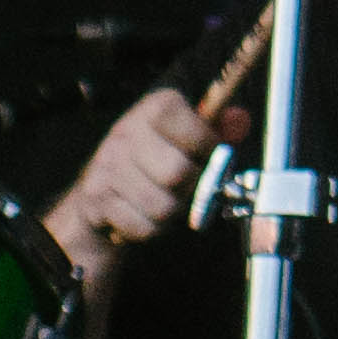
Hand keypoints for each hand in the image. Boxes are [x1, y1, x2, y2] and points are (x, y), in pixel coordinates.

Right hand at [42, 85, 237, 282]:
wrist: (99, 195)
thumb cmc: (157, 162)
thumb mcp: (188, 137)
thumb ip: (218, 129)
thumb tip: (240, 120)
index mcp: (152, 109)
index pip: (182, 119)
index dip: (204, 141)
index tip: (209, 153)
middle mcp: (125, 132)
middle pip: (176, 173)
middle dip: (192, 188)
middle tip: (192, 188)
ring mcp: (107, 166)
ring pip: (161, 206)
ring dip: (173, 212)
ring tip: (169, 202)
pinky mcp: (96, 199)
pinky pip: (142, 227)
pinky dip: (152, 229)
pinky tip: (146, 216)